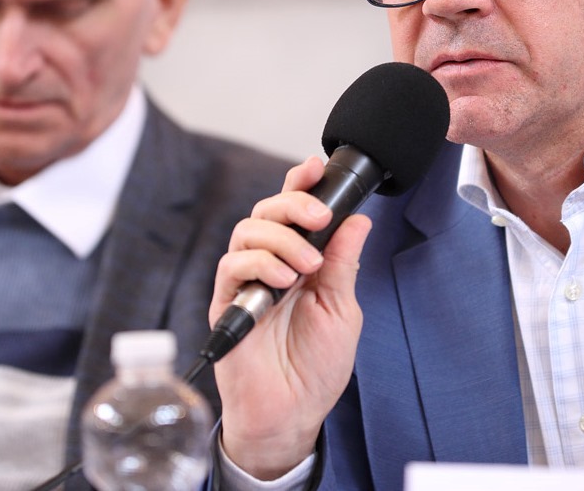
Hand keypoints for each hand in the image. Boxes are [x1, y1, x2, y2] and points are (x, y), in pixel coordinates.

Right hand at [209, 156, 371, 479]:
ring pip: (248, 230)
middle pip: (268, 211)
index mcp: (301, 261)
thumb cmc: (315, 367)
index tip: (316, 168)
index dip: (302, 185)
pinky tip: (282, 280)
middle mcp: (271, 264)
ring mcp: (246, 282)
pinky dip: (258, 262)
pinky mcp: (225, 302)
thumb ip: (343, 264)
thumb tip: (358, 220)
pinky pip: (231, 265)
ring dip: (281, 237)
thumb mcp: (342, 309)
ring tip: (306, 265)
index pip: (296, 213)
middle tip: (319, 218)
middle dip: (294, 204)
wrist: (291, 414)